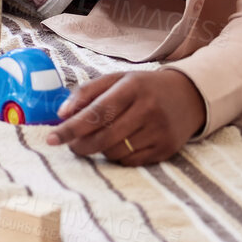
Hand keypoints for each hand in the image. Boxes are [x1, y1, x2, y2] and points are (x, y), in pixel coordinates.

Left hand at [45, 69, 206, 164]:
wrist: (189, 96)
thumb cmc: (144, 87)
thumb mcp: (117, 80)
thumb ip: (87, 92)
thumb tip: (61, 114)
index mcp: (132, 88)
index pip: (95, 112)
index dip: (71, 128)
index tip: (52, 138)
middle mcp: (148, 109)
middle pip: (103, 137)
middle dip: (80, 145)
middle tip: (71, 145)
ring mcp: (159, 131)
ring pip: (115, 152)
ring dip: (98, 150)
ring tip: (96, 141)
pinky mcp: (166, 149)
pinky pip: (130, 161)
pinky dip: (117, 157)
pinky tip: (118, 145)